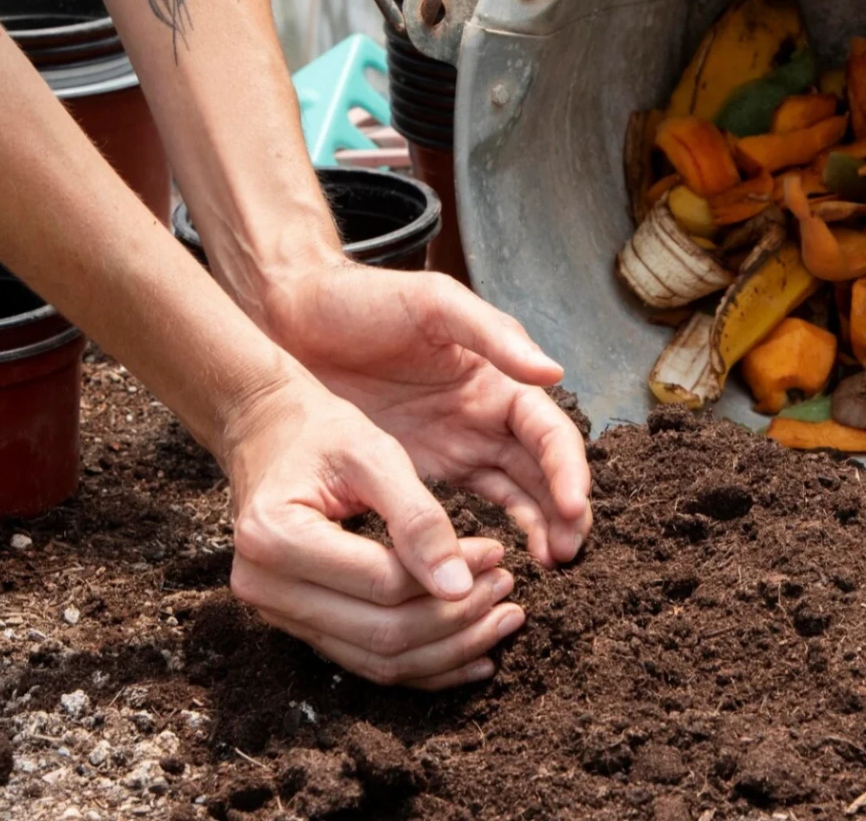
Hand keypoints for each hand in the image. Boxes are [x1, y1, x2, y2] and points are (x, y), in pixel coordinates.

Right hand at [221, 371, 525, 688]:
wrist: (268, 435)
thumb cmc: (321, 434)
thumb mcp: (372, 454)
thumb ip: (417, 517)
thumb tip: (460, 588)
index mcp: (275, 537)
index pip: (382, 582)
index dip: (451, 576)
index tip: (498, 553)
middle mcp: (264, 586)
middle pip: (382, 633)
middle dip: (457, 620)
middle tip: (508, 589)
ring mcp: (277, 613)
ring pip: (379, 660)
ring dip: (449, 648)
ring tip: (502, 620)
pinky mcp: (299, 625)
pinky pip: (368, 661)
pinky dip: (425, 665)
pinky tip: (473, 655)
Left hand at [250, 261, 591, 567]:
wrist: (292, 316)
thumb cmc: (363, 300)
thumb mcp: (433, 304)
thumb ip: (493, 335)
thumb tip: (554, 372)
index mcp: (498, 379)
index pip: (549, 433)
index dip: (567, 470)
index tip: (573, 508)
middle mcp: (486, 417)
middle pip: (543, 472)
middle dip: (563, 512)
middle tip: (566, 554)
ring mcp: (456, 446)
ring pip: (516, 495)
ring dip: (537, 528)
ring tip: (549, 565)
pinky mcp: (421, 470)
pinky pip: (469, 508)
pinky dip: (489, 534)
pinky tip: (496, 562)